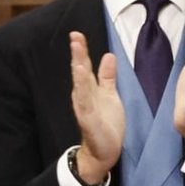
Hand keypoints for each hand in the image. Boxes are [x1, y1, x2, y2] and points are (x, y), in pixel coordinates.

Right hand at [69, 31, 123, 184]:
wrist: (103, 151)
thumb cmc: (106, 123)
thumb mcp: (109, 95)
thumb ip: (107, 77)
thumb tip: (108, 55)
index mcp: (89, 89)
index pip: (84, 66)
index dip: (81, 50)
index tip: (77, 34)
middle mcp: (83, 96)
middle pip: (80, 72)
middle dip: (78, 54)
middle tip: (75, 36)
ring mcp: (84, 108)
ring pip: (80, 85)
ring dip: (78, 69)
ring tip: (77, 53)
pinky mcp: (88, 120)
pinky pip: (85, 104)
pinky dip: (83, 91)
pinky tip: (81, 81)